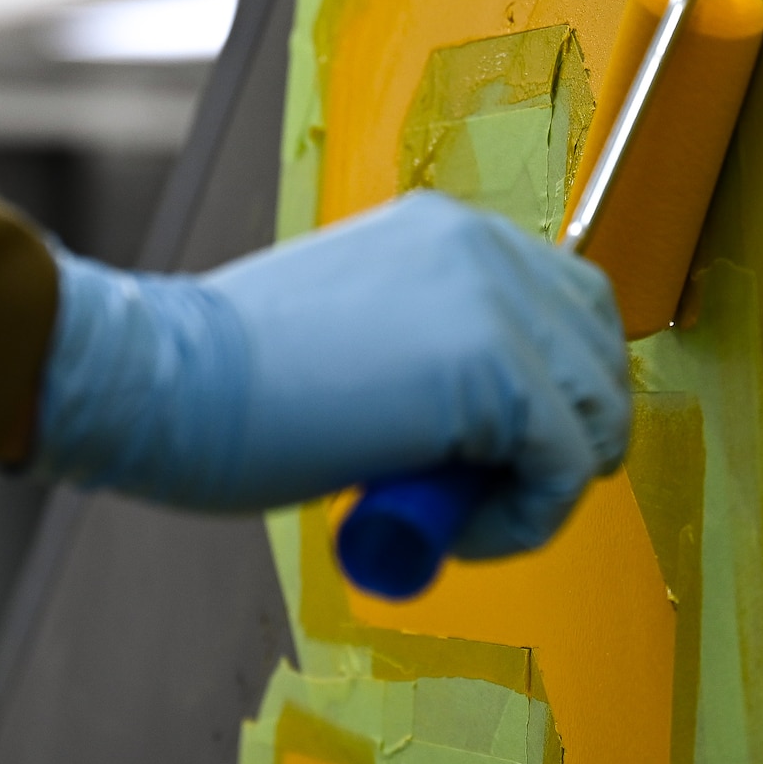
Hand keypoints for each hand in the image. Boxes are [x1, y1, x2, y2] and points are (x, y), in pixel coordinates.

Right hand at [28, 192, 631, 557]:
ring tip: (460, 518)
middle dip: (562, 438)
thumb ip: (432, 350)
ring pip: (596, 416)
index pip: (571, 304)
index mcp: (451, 232)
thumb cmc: (230, 380)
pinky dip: (526, 520)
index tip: (493, 454)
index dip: (554, 391)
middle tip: (483, 493)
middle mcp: (488, 250)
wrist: (162, 382)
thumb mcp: (362, 332)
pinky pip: (568, 469)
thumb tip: (492, 422)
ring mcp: (498, 306)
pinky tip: (455, 532)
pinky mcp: (498, 374)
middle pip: (600, 354)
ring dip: (542, 487)